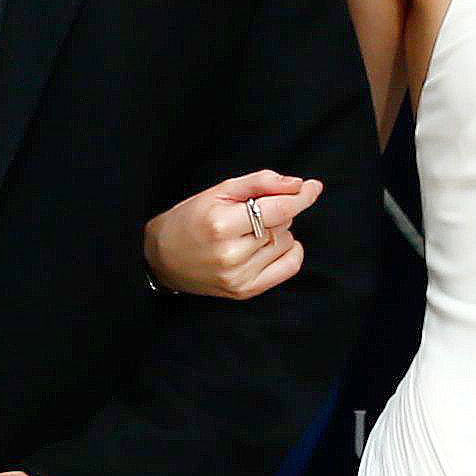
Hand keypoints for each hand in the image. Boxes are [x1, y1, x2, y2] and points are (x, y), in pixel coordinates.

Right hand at [142, 171, 318, 301]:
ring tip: (249, 233)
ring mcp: (239, 277)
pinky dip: (288, 252)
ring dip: (277, 232)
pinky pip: (289, 267)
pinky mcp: (245, 292)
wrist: (162, 259)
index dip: (300, 196)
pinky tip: (271, 246)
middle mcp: (231, 254)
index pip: (277, 209)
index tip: (313, 187)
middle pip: (282, 224)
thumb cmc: (189, 220)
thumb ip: (259, 182)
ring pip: (287, 242)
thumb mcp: (218, 192)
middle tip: (249, 214)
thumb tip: (298, 184)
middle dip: (275, 212)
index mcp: (220, 225)